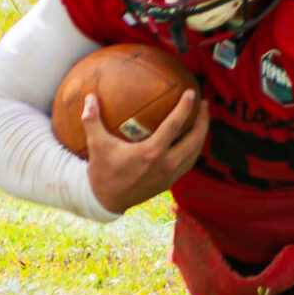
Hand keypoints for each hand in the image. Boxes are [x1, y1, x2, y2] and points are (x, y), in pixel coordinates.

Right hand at [81, 88, 206, 212]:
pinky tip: (191, 139)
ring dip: (202, 134)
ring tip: (203, 118)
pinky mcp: (169, 182)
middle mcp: (165, 164)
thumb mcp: (96, 145)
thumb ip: (92, 120)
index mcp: (151, 153)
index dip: (185, 108)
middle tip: (204, 103)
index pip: (175, 126)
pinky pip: (189, 162)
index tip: (191, 93)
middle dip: (203, 120)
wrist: (106, 201)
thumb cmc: (103, 171)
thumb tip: (89, 97)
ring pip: (195, 153)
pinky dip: (194, 148)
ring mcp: (170, 175)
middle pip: (194, 139)